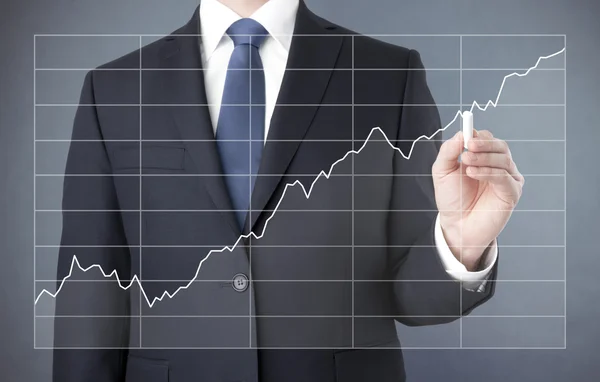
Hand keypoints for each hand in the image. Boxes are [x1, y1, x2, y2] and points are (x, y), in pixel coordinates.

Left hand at [432, 129, 523, 269]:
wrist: (457, 225)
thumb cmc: (452, 199)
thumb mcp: (442, 171)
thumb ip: (448, 152)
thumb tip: (460, 134)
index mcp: (483, 157)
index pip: (487, 138)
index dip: (478, 135)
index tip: (466, 138)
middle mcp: (498, 165)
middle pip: (500, 145)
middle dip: (484, 144)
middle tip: (468, 147)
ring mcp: (507, 178)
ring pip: (504, 159)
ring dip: (484, 158)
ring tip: (466, 164)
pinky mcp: (512, 192)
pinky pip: (505, 177)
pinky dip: (489, 172)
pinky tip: (473, 173)